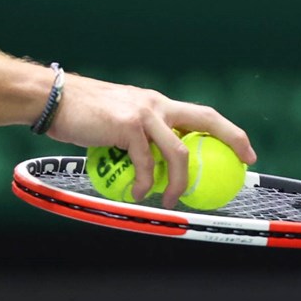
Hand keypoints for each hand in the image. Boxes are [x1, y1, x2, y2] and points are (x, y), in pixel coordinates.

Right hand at [41, 73, 254, 208]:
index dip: (228, 131)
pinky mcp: (126, 126)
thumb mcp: (119, 120)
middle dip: (231, 139)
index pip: (202, 114)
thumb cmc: (82, 115)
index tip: (245, 151)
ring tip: (172, 200)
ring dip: (179, 182)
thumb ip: (139, 135)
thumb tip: (154, 166)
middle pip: (205, 119)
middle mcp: (156, 103)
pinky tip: (138, 193)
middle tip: (242, 163)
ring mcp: (143, 113)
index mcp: (157, 103)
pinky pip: (144, 162)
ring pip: (177, 151)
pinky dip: (144, 182)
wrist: (55, 100)